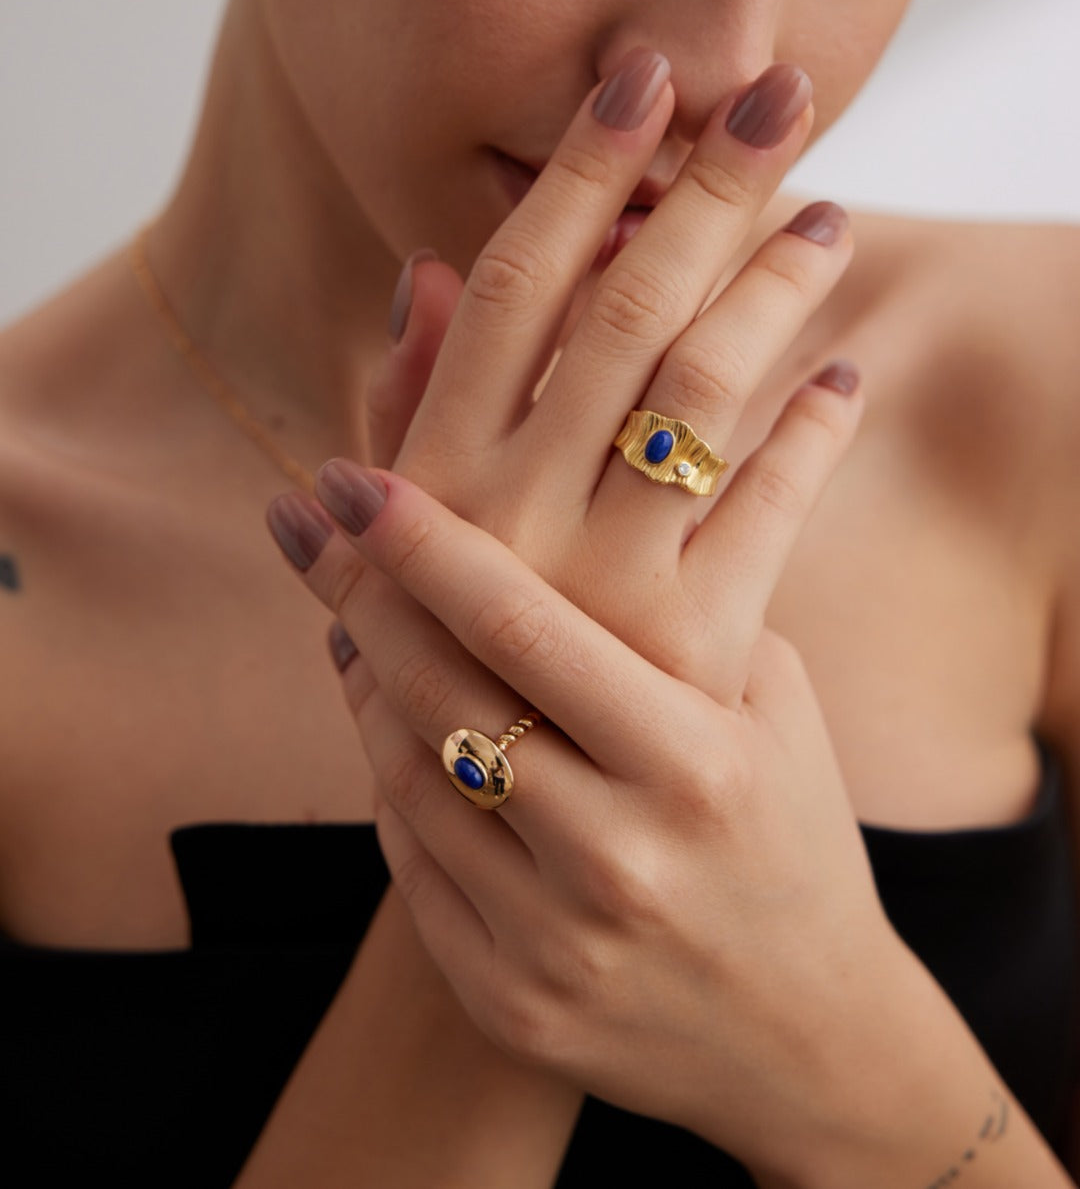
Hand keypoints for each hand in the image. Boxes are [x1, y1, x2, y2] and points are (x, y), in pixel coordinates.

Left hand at [277, 466, 917, 1183]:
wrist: (807, 1035)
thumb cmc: (791, 834)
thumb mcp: (775, 703)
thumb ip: (690, 599)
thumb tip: (586, 480)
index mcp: (692, 764)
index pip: (521, 627)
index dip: (424, 544)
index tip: (356, 480)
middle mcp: (616, 855)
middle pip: (439, 692)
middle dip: (359, 588)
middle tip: (311, 521)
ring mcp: (553, 942)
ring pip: (405, 774)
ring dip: (363, 676)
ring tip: (349, 608)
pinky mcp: (508, 1002)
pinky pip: (409, 861)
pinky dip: (387, 772)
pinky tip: (384, 714)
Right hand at [335, 49, 857, 705]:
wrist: (525, 867)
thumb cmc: (455, 671)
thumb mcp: (399, 544)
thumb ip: (409, 415)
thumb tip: (427, 273)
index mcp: (433, 476)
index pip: (513, 286)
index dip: (581, 174)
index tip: (646, 78)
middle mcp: (510, 518)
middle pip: (624, 310)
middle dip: (707, 192)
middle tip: (782, 96)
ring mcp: (605, 587)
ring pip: (704, 392)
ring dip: (775, 290)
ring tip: (828, 218)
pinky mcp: (694, 653)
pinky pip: (771, 513)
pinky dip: (816, 434)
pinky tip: (849, 375)